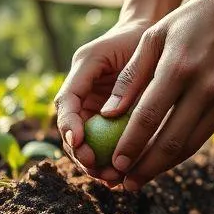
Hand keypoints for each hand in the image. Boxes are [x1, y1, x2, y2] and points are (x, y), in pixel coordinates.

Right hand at [54, 18, 151, 182]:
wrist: (147, 36)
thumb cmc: (135, 39)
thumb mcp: (123, 51)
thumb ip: (115, 80)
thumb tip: (107, 115)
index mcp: (78, 77)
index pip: (66, 106)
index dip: (69, 126)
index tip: (79, 142)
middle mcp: (81, 97)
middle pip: (72, 133)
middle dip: (82, 154)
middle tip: (99, 169)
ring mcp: (92, 112)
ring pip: (86, 145)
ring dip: (95, 164)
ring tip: (112, 178)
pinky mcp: (107, 124)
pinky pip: (104, 147)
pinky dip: (110, 162)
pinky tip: (121, 177)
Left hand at [98, 0, 213, 190]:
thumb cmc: (188, 20)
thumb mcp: (153, 38)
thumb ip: (130, 77)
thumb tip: (109, 114)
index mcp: (179, 68)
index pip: (149, 117)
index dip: (130, 144)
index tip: (114, 162)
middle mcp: (204, 87)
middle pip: (170, 140)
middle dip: (144, 167)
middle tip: (124, 183)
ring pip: (189, 145)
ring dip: (163, 166)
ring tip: (139, 178)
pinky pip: (203, 136)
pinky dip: (182, 152)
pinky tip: (163, 160)